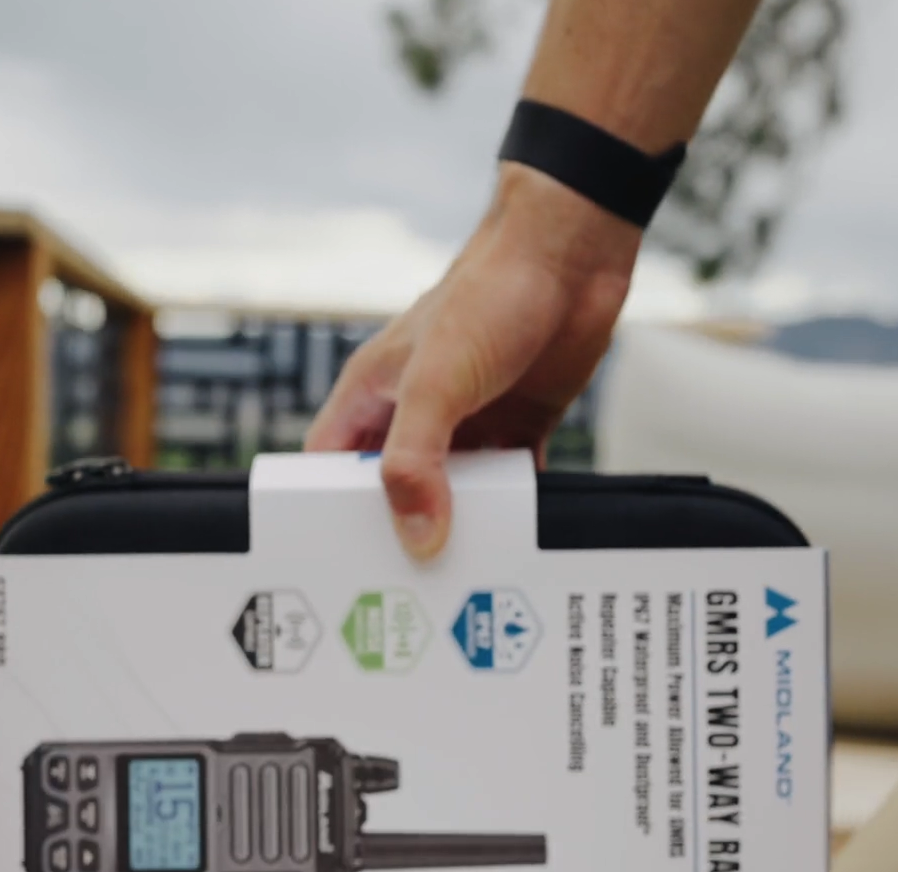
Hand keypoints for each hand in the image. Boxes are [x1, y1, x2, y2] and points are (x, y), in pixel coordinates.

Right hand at [304, 163, 642, 559]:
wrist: (571, 256)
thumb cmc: (490, 291)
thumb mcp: (436, 381)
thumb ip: (415, 460)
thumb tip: (416, 536)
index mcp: (373, 394)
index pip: (331, 467)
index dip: (326, 509)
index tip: (336, 559)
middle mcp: (416, 412)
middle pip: (394, 491)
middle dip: (400, 531)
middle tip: (407, 590)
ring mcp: (469, 422)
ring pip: (455, 495)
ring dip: (465, 528)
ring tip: (468, 578)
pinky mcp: (519, 426)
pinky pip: (511, 486)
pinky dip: (517, 512)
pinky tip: (522, 541)